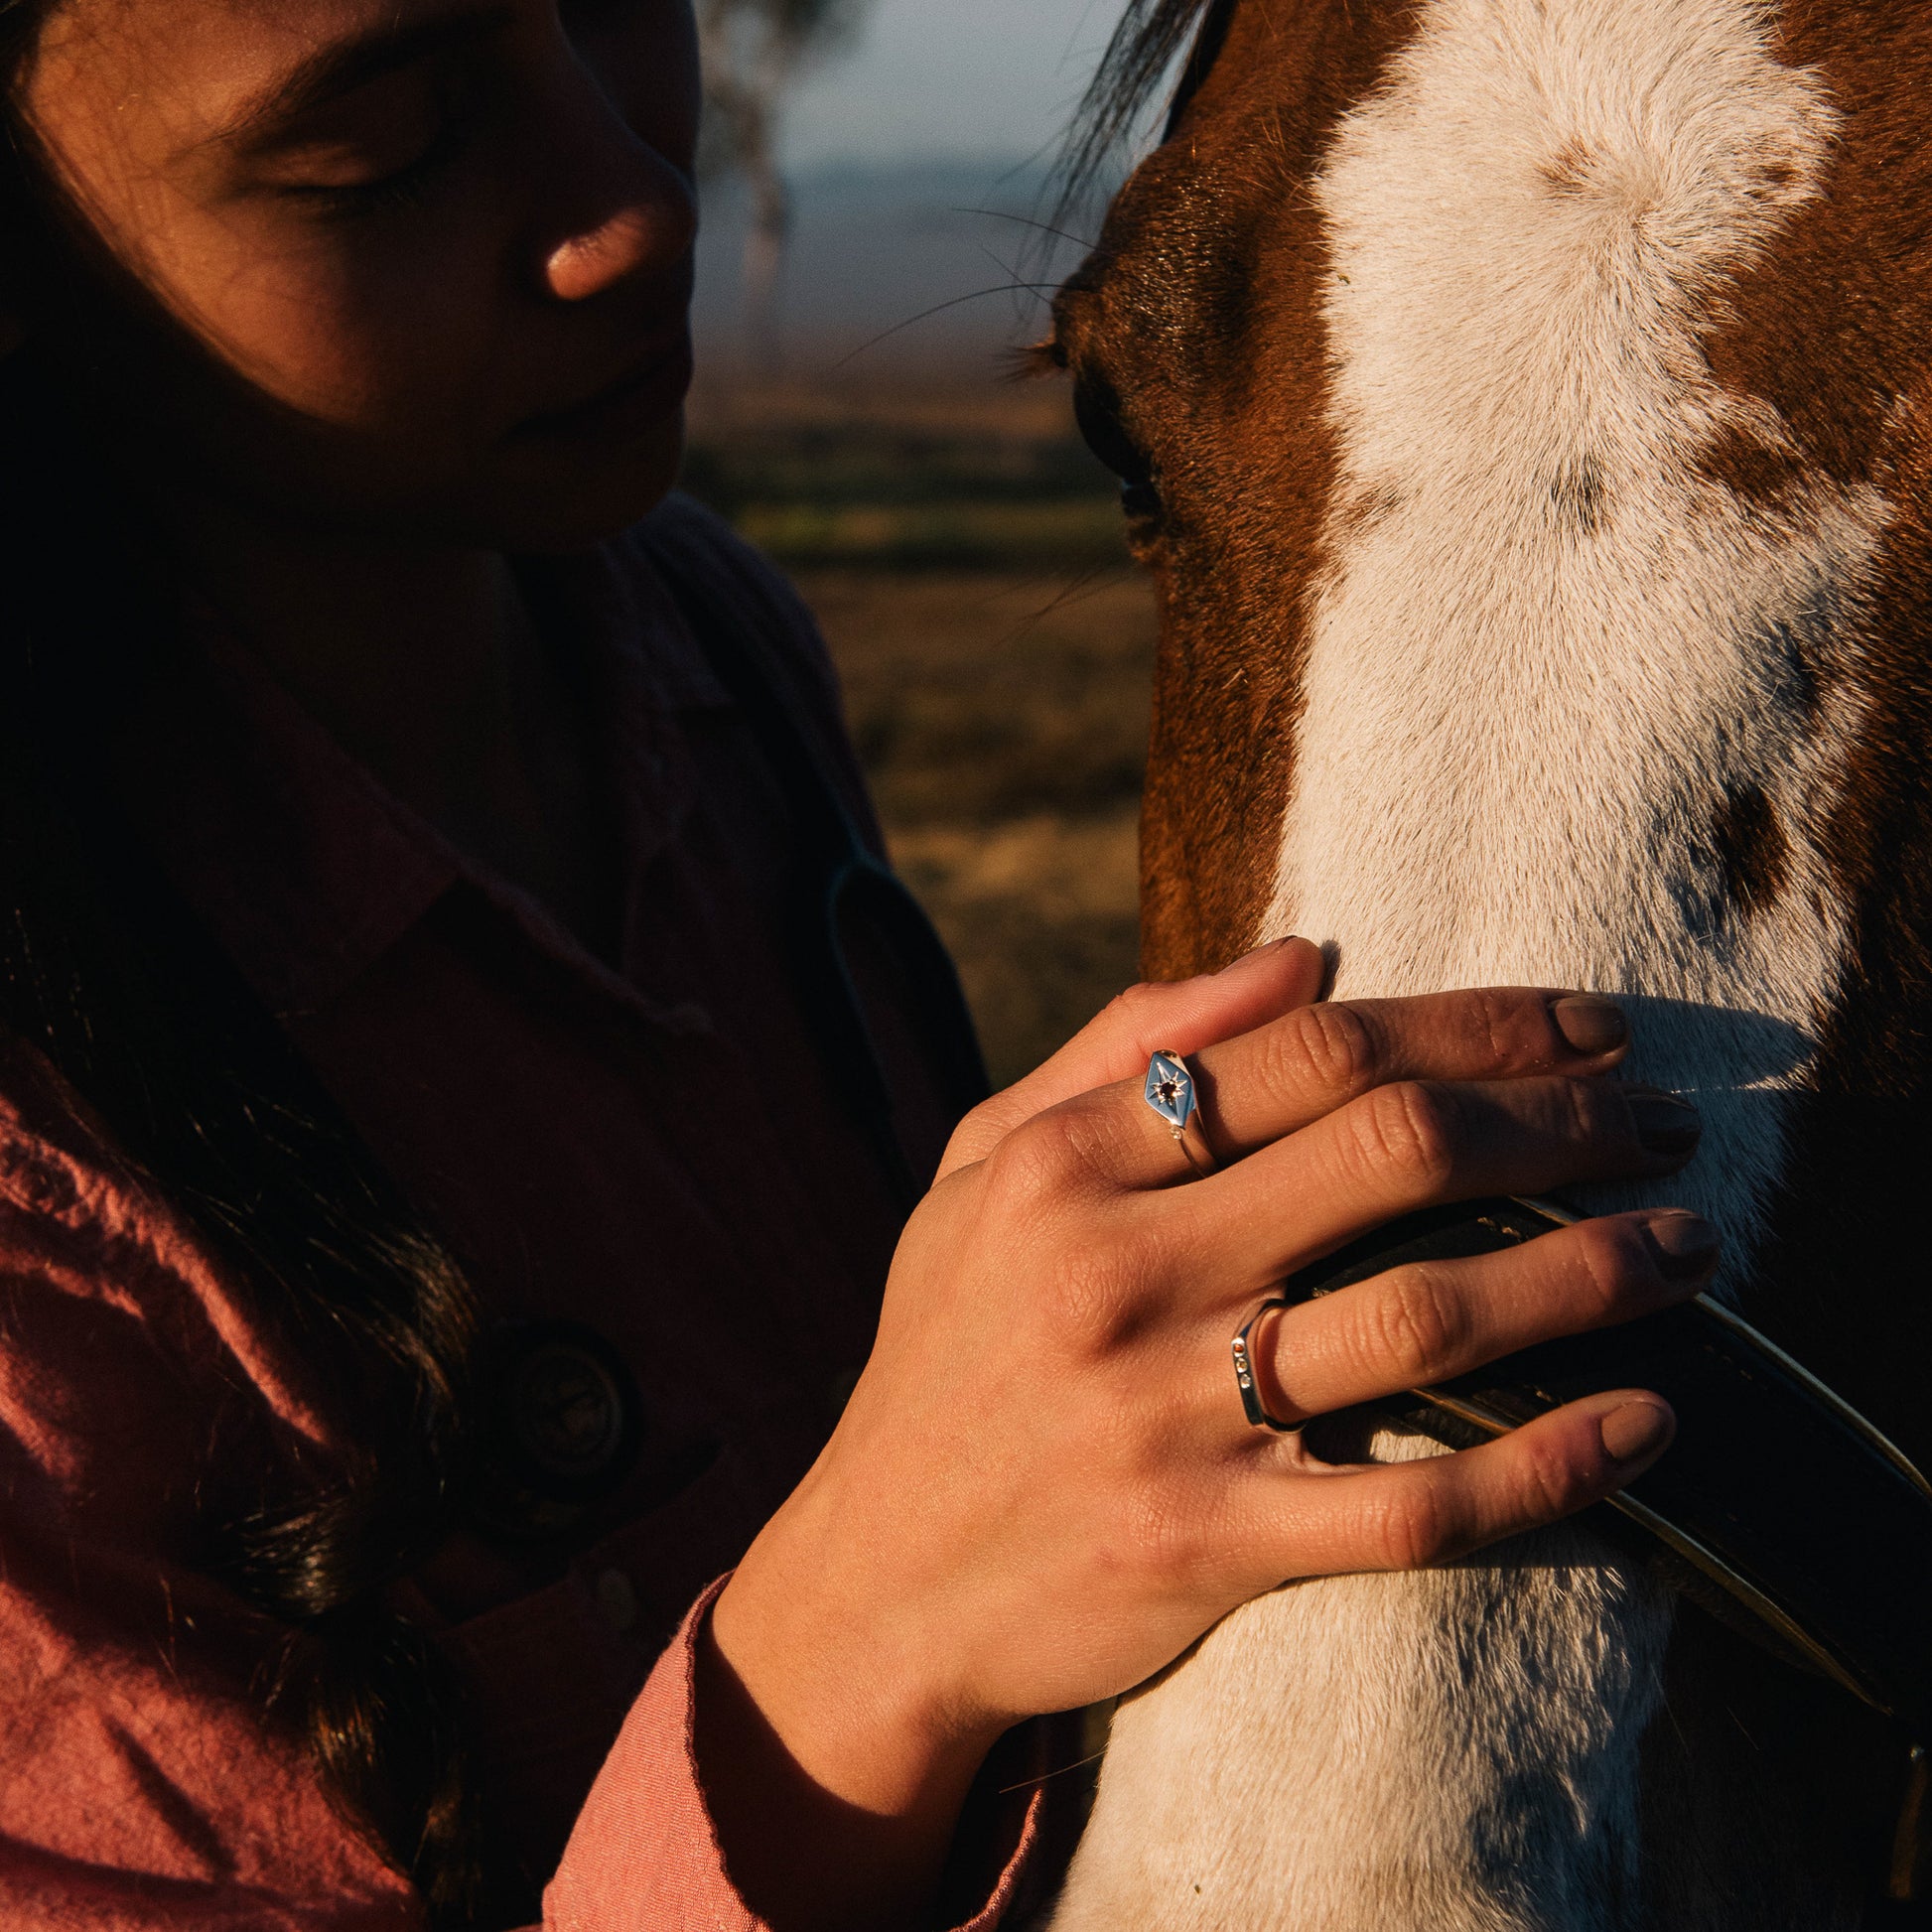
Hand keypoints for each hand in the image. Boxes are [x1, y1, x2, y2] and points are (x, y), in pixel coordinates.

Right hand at [702, 941, 1712, 1927]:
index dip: (1474, 1023)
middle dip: (1560, 1121)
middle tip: (1663, 1117)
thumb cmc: (948, 1346)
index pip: (1311, 1051)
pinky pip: (1409, 1509)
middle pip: (1390, 1153)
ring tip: (1691, 1246)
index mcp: (1065, 1162)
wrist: (877, 1579)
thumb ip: (1124, 1041)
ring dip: (1589, 1271)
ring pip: (1425, 1316)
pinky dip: (1543, 1467)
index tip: (1583, 1026)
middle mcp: (1117, 1272)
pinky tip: (1641, 1428)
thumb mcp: (986, 1167)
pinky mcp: (1205, 1547)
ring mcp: (1164, 1415)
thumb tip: (1307, 955)